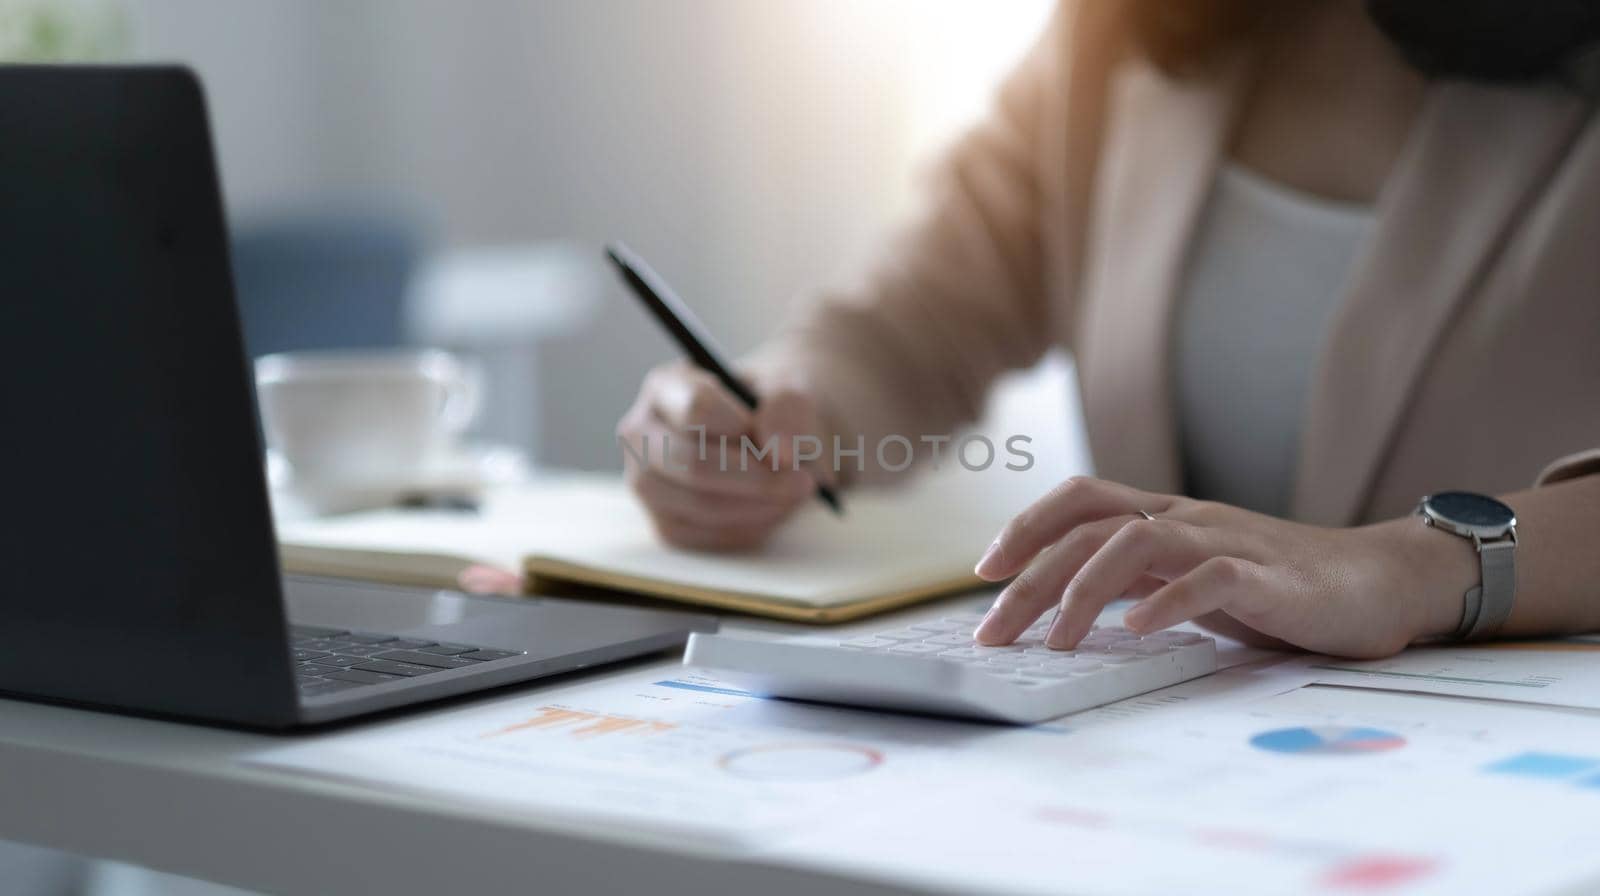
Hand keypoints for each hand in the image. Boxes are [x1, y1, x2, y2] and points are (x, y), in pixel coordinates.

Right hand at [616, 361, 834, 550]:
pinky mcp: (665, 524)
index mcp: (666, 386)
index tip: (782, 440)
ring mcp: (646, 484)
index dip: (745, 427)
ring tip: (794, 492)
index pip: (695, 409)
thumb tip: (779, 452)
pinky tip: (772, 509)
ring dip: (759, 505)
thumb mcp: (790, 391)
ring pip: (701, 505)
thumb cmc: (772, 411)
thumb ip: (787, 407)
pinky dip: (751, 528)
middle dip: (757, 478)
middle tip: (803, 481)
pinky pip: (706, 537)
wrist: (773, 442)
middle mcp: (641, 434)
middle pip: (692, 464)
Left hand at [970, 477, 1474, 657]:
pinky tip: (1138, 630)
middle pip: (1088, 528)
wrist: (1382, 582)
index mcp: (1166, 517)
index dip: (1026, 526)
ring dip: (1084, 592)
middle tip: (991, 631)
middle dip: (1030, 578)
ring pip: (1134, 542)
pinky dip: (1168, 601)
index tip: (983, 572)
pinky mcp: (1269, 577)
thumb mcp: (1193, 579)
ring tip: (1056, 642)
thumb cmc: (1281, 588)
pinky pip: (1209, 578)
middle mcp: (1187, 519)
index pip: (1080, 500)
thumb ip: (1140, 580)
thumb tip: (1067, 605)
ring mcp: (1226, 542)